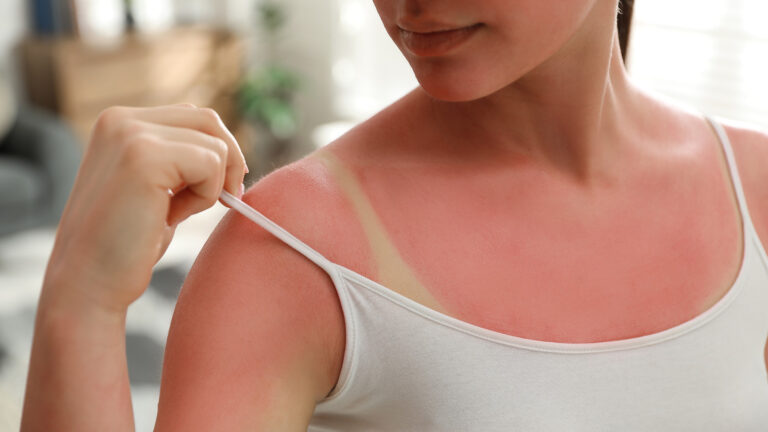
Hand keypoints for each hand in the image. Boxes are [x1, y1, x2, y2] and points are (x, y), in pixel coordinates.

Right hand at [42, 104, 247, 313]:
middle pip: (209, 121)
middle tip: (227, 200)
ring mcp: (130, 134)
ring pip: (215, 145)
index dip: (219, 152)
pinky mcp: (144, 156)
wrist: (88, 283)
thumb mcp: (155, 188)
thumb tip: (231, 154)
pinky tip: (171, 218)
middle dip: (229, 163)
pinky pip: (211, 164)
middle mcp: (121, 119)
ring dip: (211, 186)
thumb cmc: (126, 244)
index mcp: (120, 122)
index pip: (194, 117)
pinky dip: (205, 196)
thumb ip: (179, 161)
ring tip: (176, 214)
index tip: (223, 188)